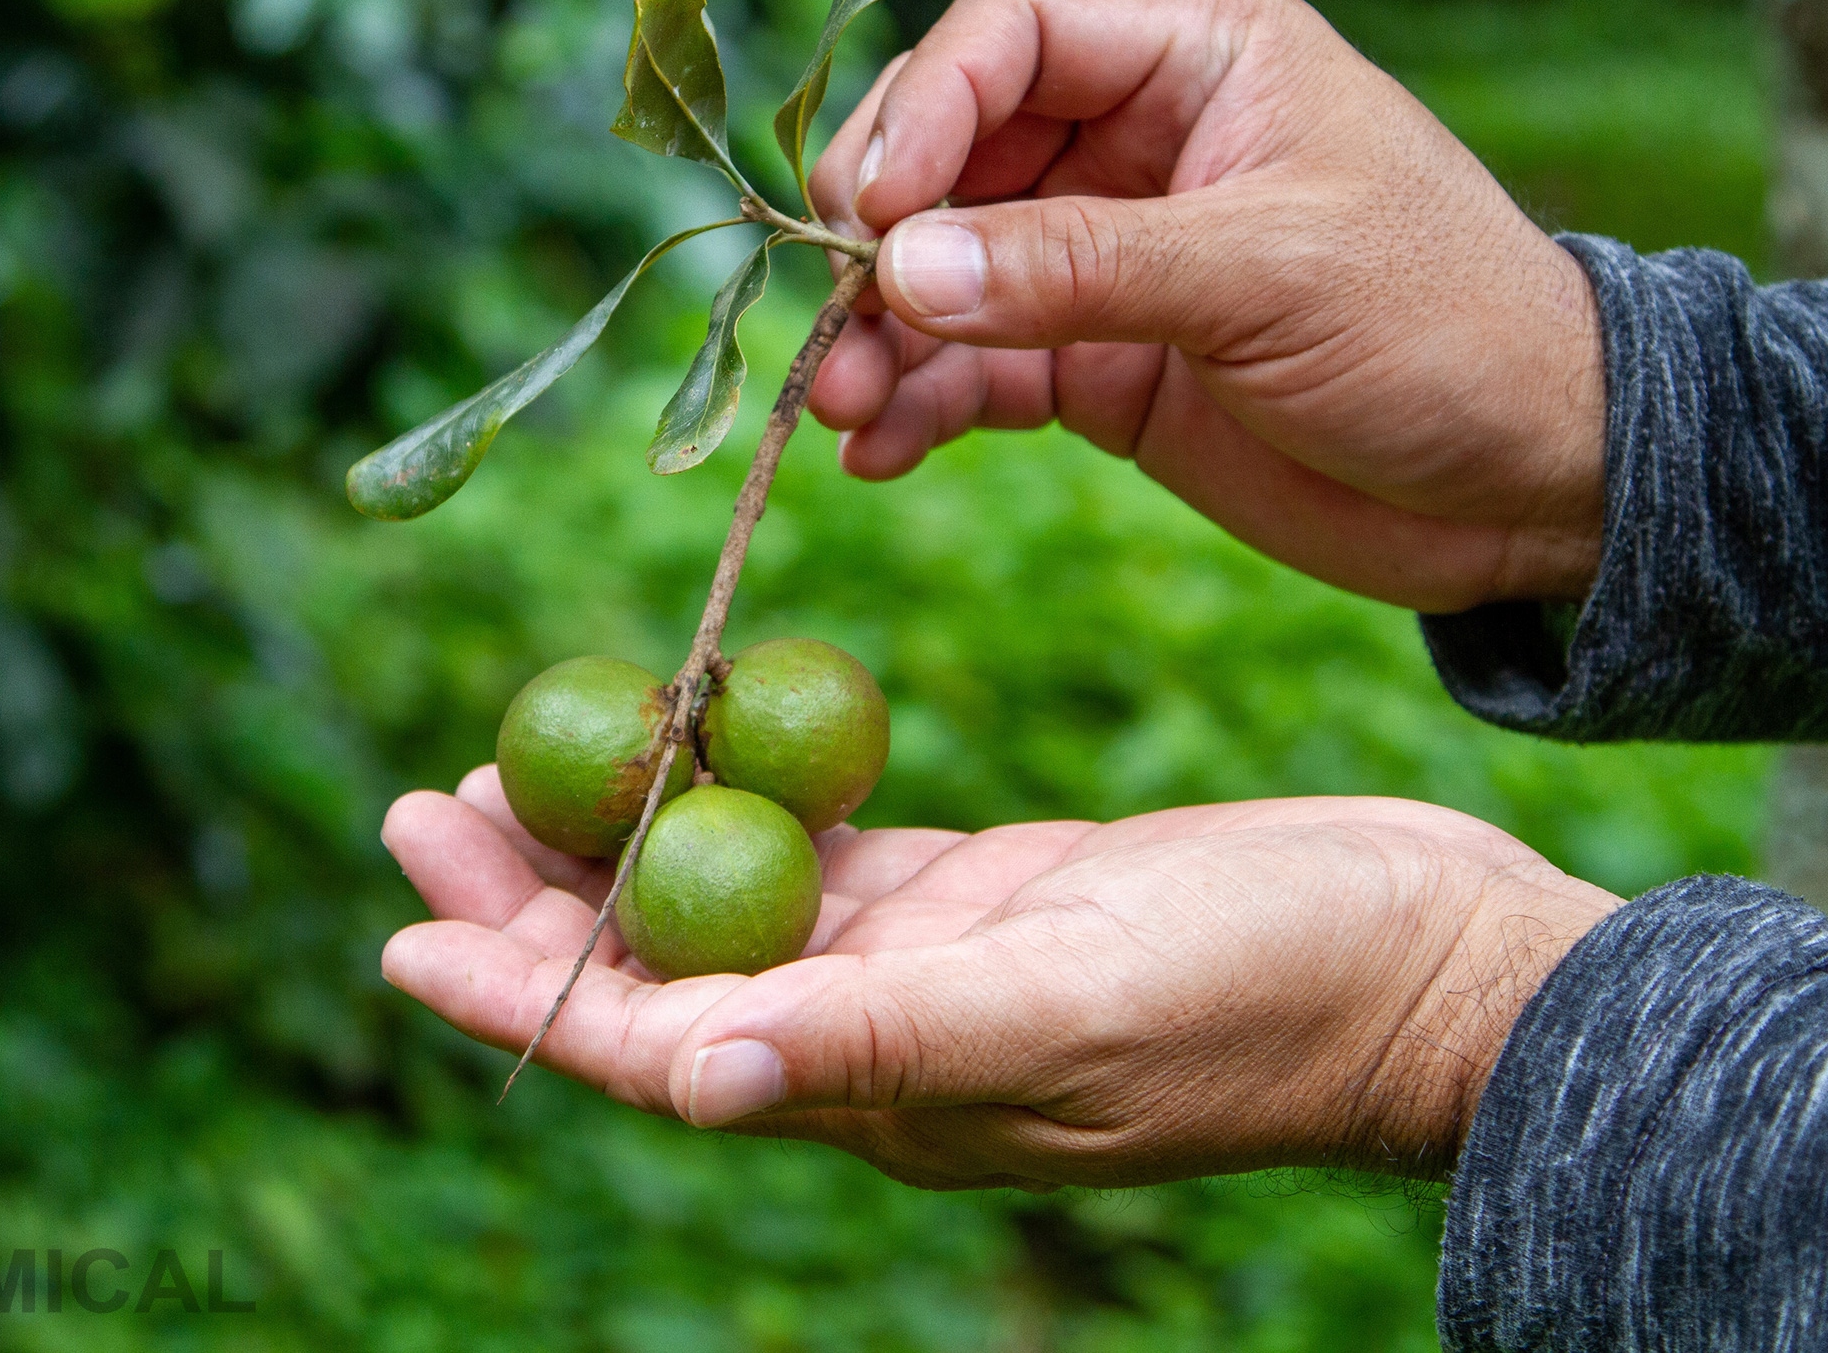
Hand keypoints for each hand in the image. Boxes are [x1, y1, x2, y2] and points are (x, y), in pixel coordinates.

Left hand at [381, 768, 1617, 1190]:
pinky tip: (685, 737)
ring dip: (618, 837)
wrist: (1425, 961)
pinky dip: (744, 795)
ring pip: (728, 898)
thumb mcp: (1067, 1008)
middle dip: (532, 897)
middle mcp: (878, 1040)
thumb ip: (880, 1045)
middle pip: (661, 967)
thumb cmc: (1270, 995)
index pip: (655, 1049)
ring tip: (510, 762)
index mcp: (879, 1091)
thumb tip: (692, 1079)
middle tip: (420, 801)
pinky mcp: (981, 895)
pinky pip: (826, 847)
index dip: (519, 993)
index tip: (402, 928)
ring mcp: (929, 966)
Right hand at [806, 0, 1606, 611]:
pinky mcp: (1098, 365)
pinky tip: (879, 452)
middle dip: (878, 235)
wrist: (1535, 486)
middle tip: (835, 315)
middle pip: (949, 152)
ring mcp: (1107, 258)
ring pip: (945, 271)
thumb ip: (1077, 268)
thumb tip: (899, 271)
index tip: (875, 214)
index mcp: (1199, 56)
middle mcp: (1136, 141)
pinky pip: (974, 368)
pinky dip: (920, 407)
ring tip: (840, 408)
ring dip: (880, 338)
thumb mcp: (1267, 277)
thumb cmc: (1445, 330)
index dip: (925, 109)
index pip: (1011, 35)